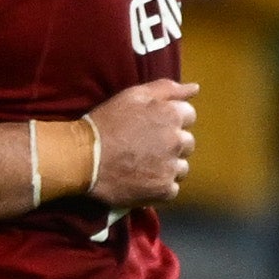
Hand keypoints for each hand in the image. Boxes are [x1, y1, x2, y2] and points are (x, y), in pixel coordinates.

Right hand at [84, 79, 196, 208]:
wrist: (83, 158)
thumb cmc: (106, 123)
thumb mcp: (133, 96)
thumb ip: (167, 89)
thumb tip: (195, 89)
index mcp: (172, 115)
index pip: (189, 116)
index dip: (170, 120)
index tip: (152, 127)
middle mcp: (177, 141)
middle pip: (187, 143)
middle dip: (172, 144)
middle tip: (146, 147)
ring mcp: (171, 167)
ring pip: (182, 167)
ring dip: (168, 166)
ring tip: (145, 166)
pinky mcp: (163, 190)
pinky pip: (172, 189)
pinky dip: (160, 186)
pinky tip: (143, 181)